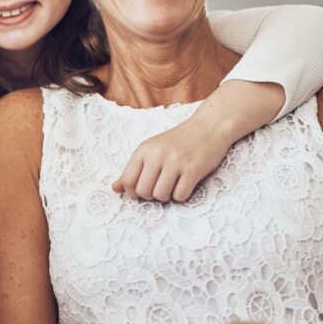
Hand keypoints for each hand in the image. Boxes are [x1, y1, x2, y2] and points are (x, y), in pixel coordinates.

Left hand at [112, 117, 229, 201]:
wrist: (208, 127)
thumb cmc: (178, 141)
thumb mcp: (152, 150)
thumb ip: (133, 169)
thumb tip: (115, 189)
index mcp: (144, 149)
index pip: (127, 180)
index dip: (133, 192)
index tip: (143, 190)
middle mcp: (157, 154)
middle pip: (143, 192)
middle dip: (151, 196)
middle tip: (160, 187)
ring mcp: (176, 161)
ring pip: (160, 196)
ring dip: (167, 196)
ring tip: (173, 185)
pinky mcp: (193, 169)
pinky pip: (180, 196)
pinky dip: (182, 195)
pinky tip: (185, 184)